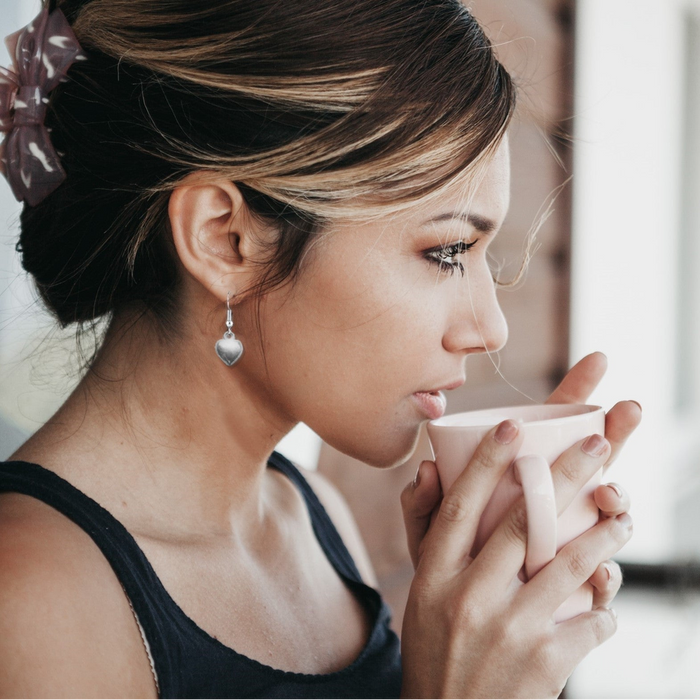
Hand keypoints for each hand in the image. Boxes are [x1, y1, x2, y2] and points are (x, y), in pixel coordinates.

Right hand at [399, 419, 633, 699]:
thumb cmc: (437, 648)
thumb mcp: (421, 593)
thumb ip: (423, 530)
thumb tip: (428, 469)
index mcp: (434, 576)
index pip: (461, 507)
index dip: (486, 463)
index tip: (513, 426)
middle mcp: (468, 597)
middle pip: (522, 523)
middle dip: (565, 476)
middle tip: (597, 444)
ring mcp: (509, 631)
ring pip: (569, 565)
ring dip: (604, 536)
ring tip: (623, 516)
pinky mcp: (545, 664)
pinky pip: (591, 621)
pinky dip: (603, 608)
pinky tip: (603, 603)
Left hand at [402, 352, 640, 571]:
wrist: (457, 638)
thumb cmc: (444, 574)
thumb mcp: (426, 538)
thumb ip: (421, 506)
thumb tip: (424, 470)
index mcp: (518, 480)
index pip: (550, 428)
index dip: (576, 392)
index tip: (600, 360)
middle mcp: (550, 503)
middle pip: (590, 460)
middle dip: (614, 432)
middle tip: (630, 408)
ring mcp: (568, 541)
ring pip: (606, 512)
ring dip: (616, 496)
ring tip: (609, 494)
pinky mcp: (575, 587)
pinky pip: (600, 577)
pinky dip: (606, 575)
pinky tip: (603, 574)